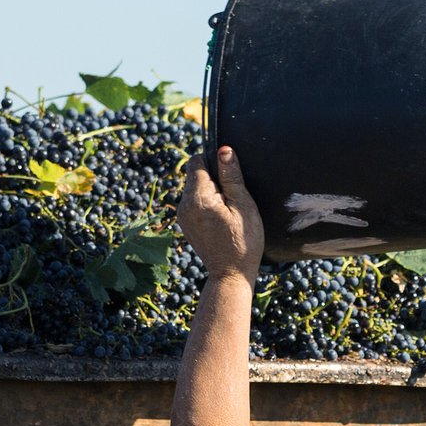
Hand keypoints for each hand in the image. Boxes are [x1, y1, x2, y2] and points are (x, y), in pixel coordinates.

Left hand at [179, 145, 263, 280]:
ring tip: (228, 211)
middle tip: (232, 199)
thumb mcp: (244, 206)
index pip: (196, 161)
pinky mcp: (185, 224)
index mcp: (198, 199)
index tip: (230, 175)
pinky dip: (207, 203)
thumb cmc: (243, 242)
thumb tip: (224, 150)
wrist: (231, 275)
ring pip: (195, 188)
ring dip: (211, 192)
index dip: (214, 161)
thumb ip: (232, 177)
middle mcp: (184, 205)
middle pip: (194, 174)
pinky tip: (221, 219)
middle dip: (214, 178)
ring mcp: (182, 216)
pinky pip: (194, 202)